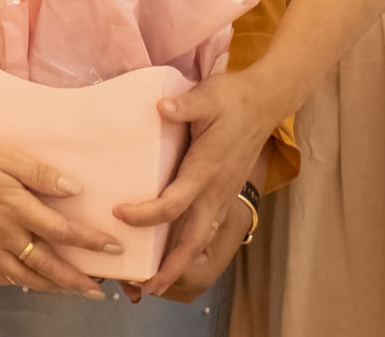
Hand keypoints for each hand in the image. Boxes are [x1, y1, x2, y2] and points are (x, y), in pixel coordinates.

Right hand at [0, 135, 119, 296]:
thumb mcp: (7, 154)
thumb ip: (41, 173)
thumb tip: (74, 189)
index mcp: (15, 207)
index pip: (62, 231)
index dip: (90, 242)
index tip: (113, 248)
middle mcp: (4, 233)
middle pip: (47, 265)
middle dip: (77, 280)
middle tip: (99, 289)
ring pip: (25, 277)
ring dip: (53, 287)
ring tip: (73, 291)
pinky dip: (18, 283)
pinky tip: (29, 282)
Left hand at [112, 70, 279, 296]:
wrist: (265, 102)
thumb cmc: (232, 98)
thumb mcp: (208, 97)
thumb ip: (185, 106)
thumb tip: (162, 107)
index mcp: (205, 170)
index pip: (173, 204)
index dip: (145, 214)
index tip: (119, 213)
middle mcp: (214, 190)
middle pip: (193, 240)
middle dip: (172, 267)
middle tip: (147, 288)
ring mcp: (221, 194)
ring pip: (201, 238)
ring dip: (181, 262)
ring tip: (156, 282)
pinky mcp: (224, 192)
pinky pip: (206, 227)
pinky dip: (190, 246)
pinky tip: (174, 251)